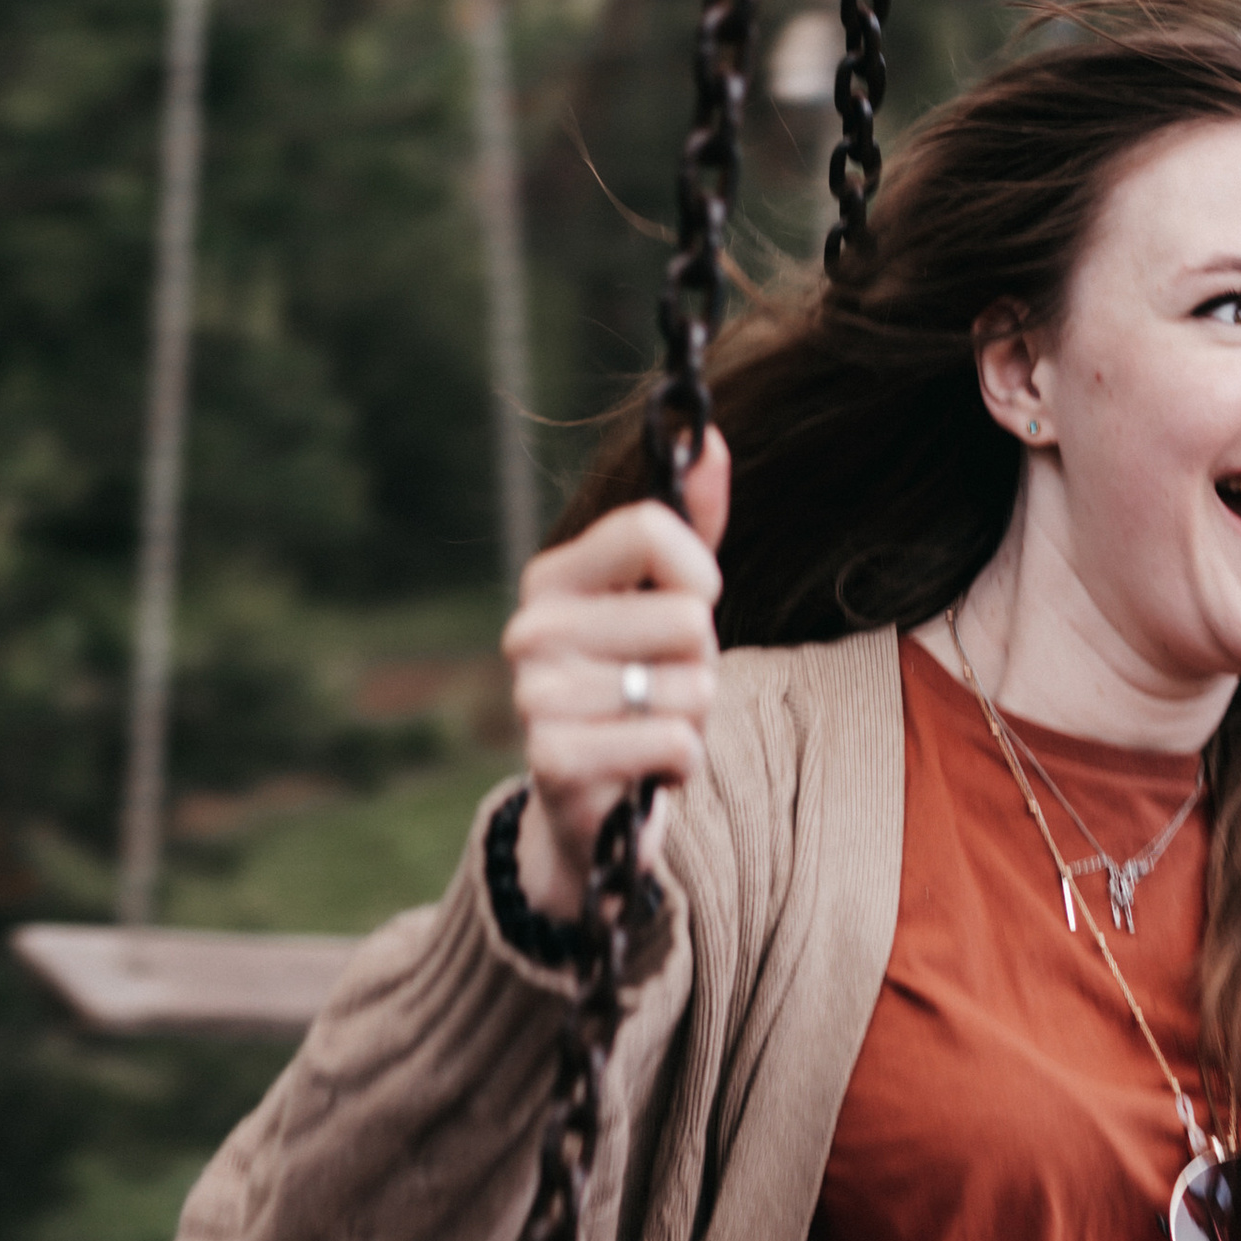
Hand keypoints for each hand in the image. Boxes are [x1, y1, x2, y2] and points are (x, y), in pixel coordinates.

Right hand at [503, 433, 730, 920]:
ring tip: (651, 729)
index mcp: (552, 578)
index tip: (690, 605)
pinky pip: (676, 743)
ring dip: (694, 719)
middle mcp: (530, 629)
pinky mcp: (554, 762)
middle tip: (662, 688)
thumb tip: (709, 434)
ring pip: (691, 687)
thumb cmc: (635, 687)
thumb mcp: (663, 603)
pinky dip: (682, 766)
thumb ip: (690, 526)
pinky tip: (646, 770)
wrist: (588, 806)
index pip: (650, 528)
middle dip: (701, 661)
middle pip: (686, 616)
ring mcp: (535, 696)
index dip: (697, 572)